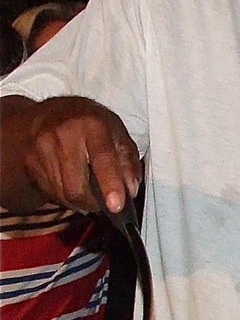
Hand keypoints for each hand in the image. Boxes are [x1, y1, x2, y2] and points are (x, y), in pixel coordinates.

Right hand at [9, 96, 139, 212]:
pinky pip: (49, 192)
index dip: (111, 184)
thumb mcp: (117, 132)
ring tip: (88, 191)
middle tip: (104, 203)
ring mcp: (42, 148)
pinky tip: (70, 183)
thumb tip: (130, 189)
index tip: (117, 206)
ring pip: (62, 194)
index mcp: (92, 125)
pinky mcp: (29, 161)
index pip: (103, 159)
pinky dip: (64, 196)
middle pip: (76, 187)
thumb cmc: (90, 124)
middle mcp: (64, 135)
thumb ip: (128, 162)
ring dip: (79, 202)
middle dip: (94, 203)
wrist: (49, 113)